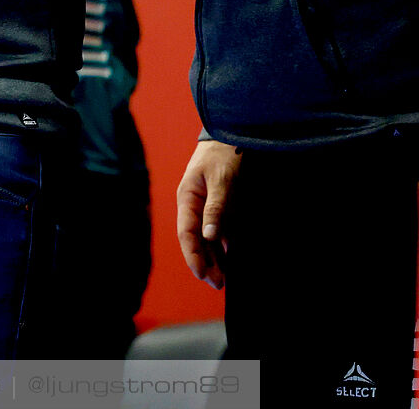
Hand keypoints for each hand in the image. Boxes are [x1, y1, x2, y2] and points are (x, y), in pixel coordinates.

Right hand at [176, 139, 241, 288]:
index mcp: (187, 197)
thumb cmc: (223, 154)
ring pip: (207, 237)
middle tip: (217, 284)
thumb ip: (215, 208)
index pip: (186, 233)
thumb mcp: (221, 180)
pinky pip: (218, 230)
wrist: (231, 134)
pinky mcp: (219, 205)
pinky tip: (230, 259)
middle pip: (196, 239)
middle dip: (205, 262)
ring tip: (223, 278)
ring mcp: (206, 205)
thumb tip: (209, 236)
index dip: (193, 255)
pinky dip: (223, 246)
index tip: (202, 274)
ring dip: (214, 257)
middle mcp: (194, 204)